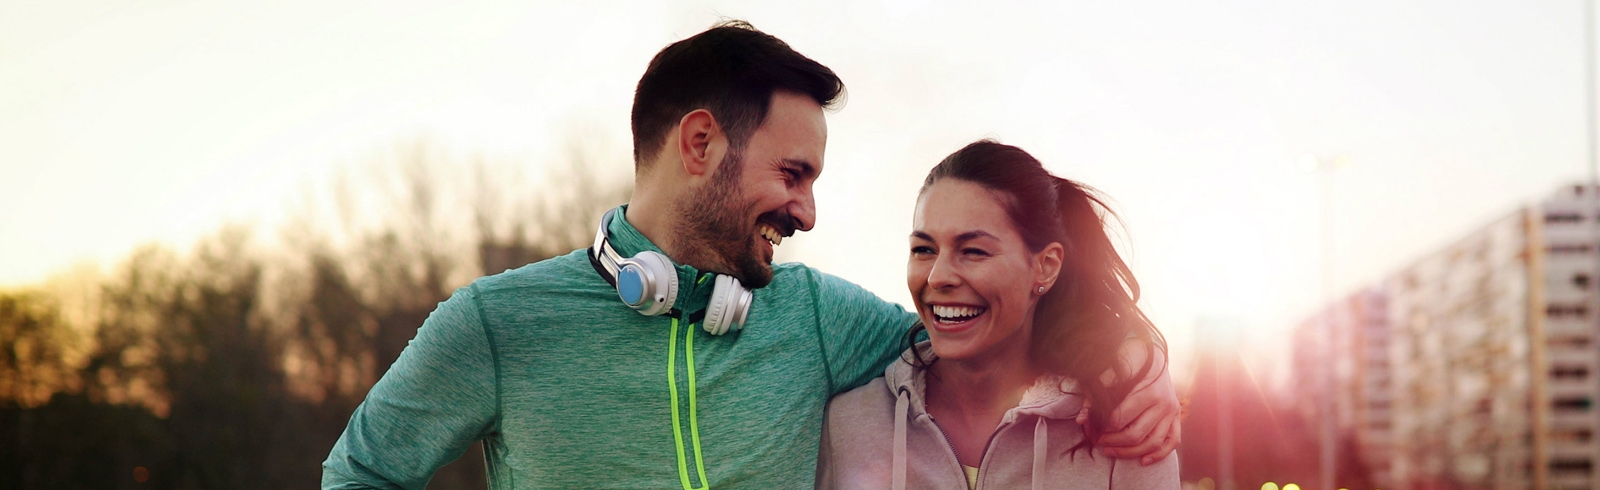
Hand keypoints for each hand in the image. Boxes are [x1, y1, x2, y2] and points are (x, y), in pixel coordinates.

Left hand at [1076, 339, 1180, 464]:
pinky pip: (1171, 442)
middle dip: (1111, 441)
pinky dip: (1159, 454)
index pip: (1119, 420)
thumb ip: (1096, 396)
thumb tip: (1082, 419)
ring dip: (1129, 452)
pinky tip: (1143, 461)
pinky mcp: (1176, 417)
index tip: (1089, 430)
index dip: (1101, 428)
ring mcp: (1172, 412)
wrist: (1154, 354)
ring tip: (1110, 451)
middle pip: (1135, 434)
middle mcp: (1163, 403)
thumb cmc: (1128, 363)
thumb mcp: (1110, 374)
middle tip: (1096, 441)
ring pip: (1152, 443)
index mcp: (1148, 391)